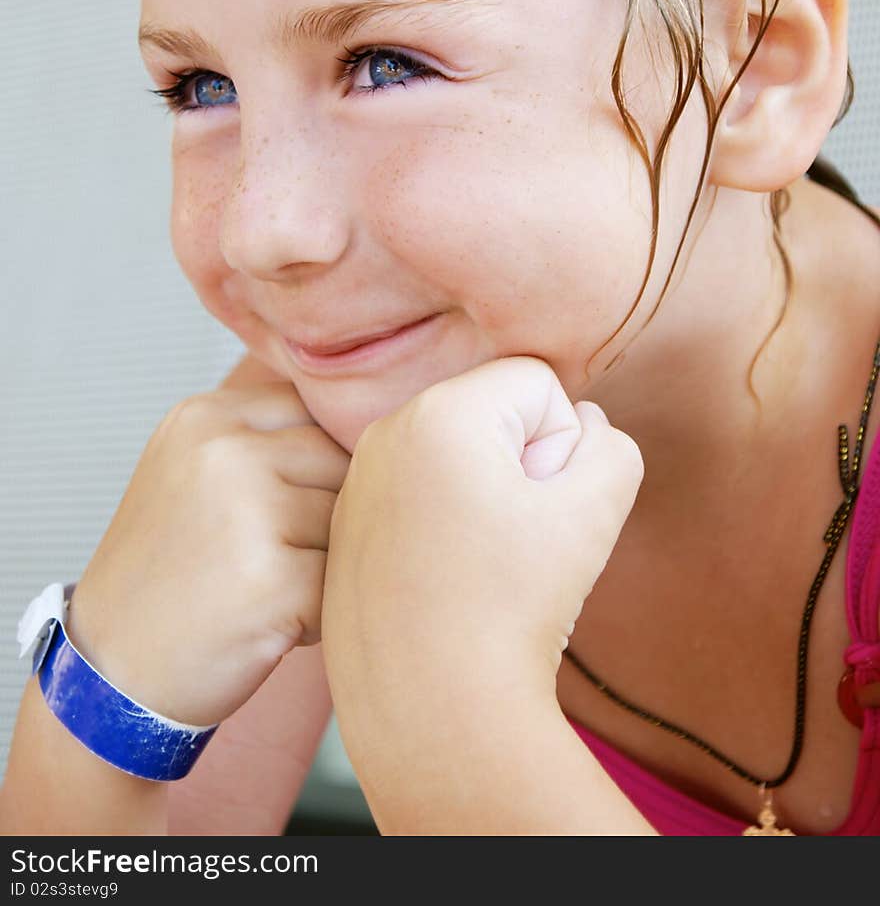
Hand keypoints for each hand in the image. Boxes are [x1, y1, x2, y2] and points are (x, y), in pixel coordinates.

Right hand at [65, 377, 349, 727]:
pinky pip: (343, 582)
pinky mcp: (273, 579)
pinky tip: (271, 625)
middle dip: (325, 516)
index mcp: (205, 416)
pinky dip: (323, 614)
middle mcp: (224, 451)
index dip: (320, 465)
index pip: (315, 410)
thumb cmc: (168, 574)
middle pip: (340, 462)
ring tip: (266, 590)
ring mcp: (248, 511)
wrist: (110, 674)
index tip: (286, 507)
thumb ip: (265, 437)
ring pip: (348, 521)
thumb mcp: (191, 470)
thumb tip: (374, 427)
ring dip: (327, 564)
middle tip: (270, 560)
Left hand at [321, 356, 642, 761]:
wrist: (433, 715)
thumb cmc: (516, 607)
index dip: (563, 445)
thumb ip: (610, 445)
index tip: (542, 507)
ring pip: (455, 457)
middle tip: (514, 540)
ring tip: (481, 566)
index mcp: (439, 412)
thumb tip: (581, 426)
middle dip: (521, 465)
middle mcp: (384, 433)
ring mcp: (357, 483)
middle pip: (492, 414)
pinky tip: (448, 586)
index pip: (537, 384)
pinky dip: (444, 528)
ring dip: (485, 497)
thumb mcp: (596, 510)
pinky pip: (417, 498)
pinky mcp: (346, 529)